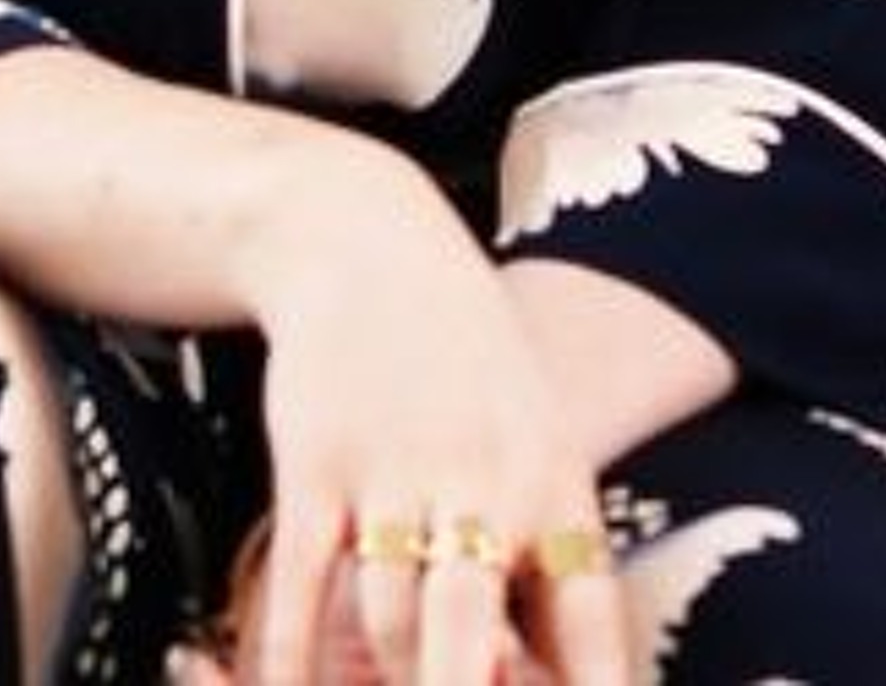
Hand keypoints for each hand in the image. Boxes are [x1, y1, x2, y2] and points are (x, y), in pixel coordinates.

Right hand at [227, 138, 632, 685]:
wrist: (367, 243)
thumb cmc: (464, 356)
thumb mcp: (535, 436)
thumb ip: (543, 552)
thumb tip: (545, 666)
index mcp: (554, 484)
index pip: (590, 624)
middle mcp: (481, 484)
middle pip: (471, 642)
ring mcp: (392, 476)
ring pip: (389, 629)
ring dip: (386, 677)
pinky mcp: (314, 467)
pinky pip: (303, 591)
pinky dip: (294, 660)